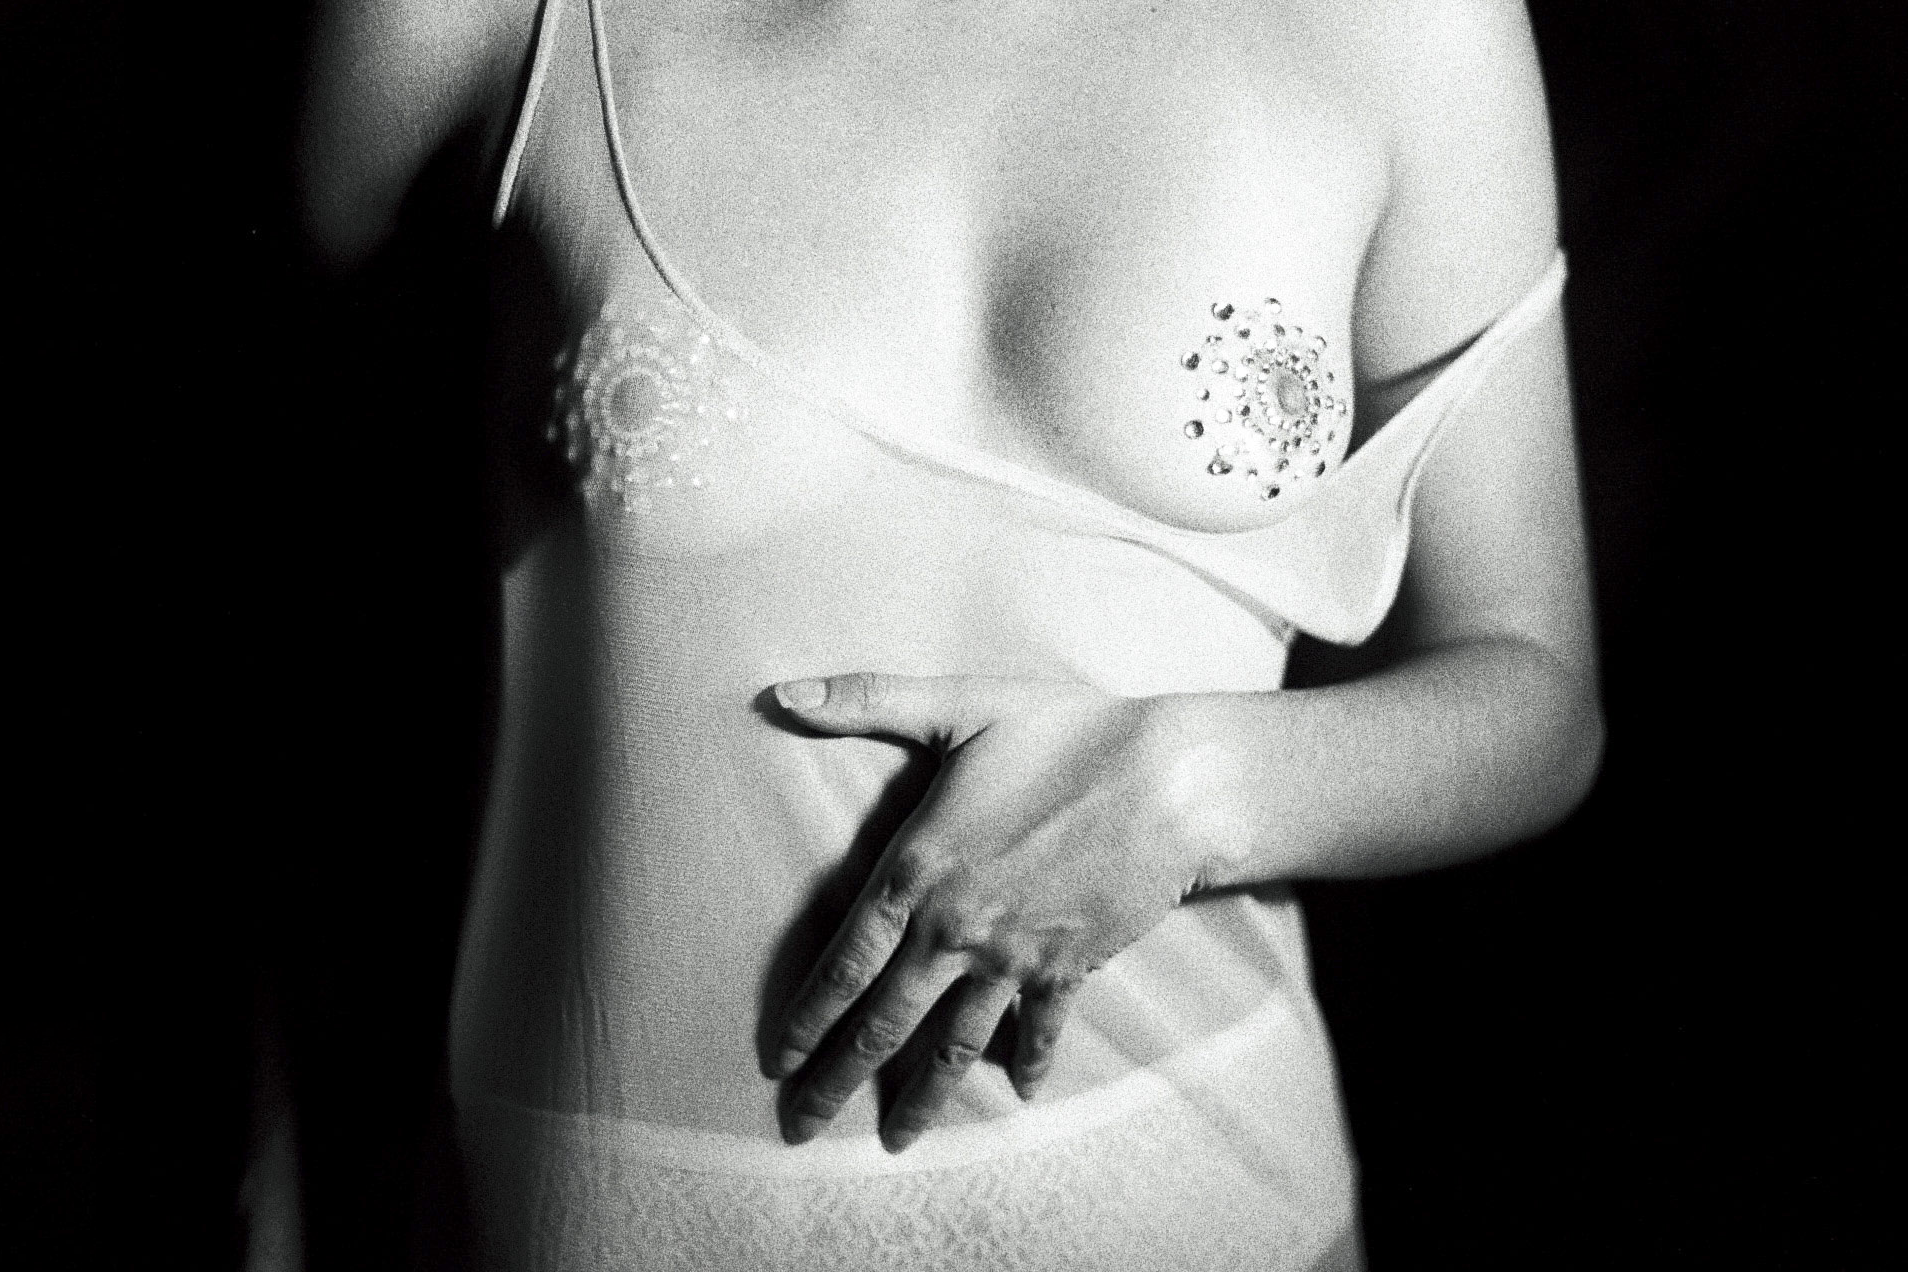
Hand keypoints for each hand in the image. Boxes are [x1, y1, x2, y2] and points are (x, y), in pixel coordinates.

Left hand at [767, 673, 1240, 1152]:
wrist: (1169, 781)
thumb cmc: (1064, 732)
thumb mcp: (959, 703)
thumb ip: (865, 701)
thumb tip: (778, 693)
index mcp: (916, 869)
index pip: (843, 962)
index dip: (806, 1016)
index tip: (777, 1060)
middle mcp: (956, 928)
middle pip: (883, 1023)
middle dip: (837, 1080)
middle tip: (800, 1127)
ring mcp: (1013, 956)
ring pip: (954, 1044)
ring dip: (922, 1099)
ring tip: (894, 1143)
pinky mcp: (1069, 965)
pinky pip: (1038, 1030)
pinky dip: (1028, 1064)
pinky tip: (1020, 1095)